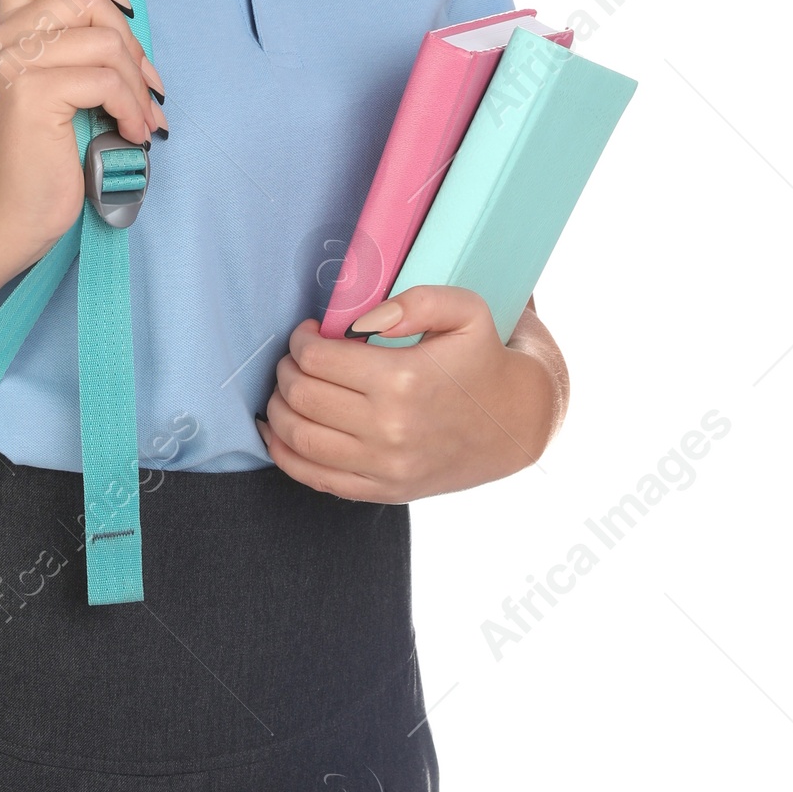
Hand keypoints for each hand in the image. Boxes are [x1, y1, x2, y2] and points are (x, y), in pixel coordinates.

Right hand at [0, 0, 165, 264]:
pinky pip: (106, 80)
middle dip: (131, 41)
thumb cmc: (54, 145)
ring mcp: (14, 62)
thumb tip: (127, 13)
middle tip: (145, 86)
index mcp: (7, 26)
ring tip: (142, 117)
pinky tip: (132, 132)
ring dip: (138, 85)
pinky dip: (132, 107)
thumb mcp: (64, 77)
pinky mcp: (32, 92)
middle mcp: (2, 36)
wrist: (23, 207)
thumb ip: (79, 37)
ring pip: (105, 41)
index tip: (112, 8)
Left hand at [255, 287, 566, 503]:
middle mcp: (390, 429)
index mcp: (403, 380)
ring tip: (288, 388)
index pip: (318, 358)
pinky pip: (315, 478)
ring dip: (278, 408)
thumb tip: (363, 319)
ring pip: (298, 438)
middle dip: (286, 369)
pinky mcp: (383, 490)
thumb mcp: (467, 311)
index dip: (301, 340)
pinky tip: (277, 430)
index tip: (308, 332)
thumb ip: (417, 301)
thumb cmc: (483, 359)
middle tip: (296, 357)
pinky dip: (283, 453)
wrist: (514, 423)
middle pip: (301, 396)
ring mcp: (385, 467)